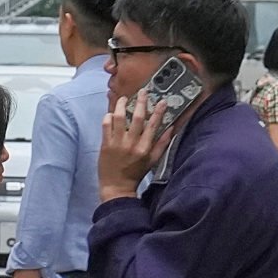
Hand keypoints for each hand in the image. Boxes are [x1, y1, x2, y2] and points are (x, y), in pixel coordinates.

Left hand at [101, 81, 183, 195]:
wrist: (116, 186)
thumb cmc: (136, 173)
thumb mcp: (153, 161)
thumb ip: (162, 144)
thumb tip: (171, 128)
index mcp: (145, 148)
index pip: (153, 125)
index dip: (158, 111)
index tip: (162, 100)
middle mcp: (131, 144)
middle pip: (136, 117)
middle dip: (140, 102)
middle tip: (142, 91)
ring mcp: (117, 143)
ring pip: (118, 118)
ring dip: (121, 105)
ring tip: (123, 98)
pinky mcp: (105, 144)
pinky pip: (106, 125)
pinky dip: (108, 116)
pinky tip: (111, 113)